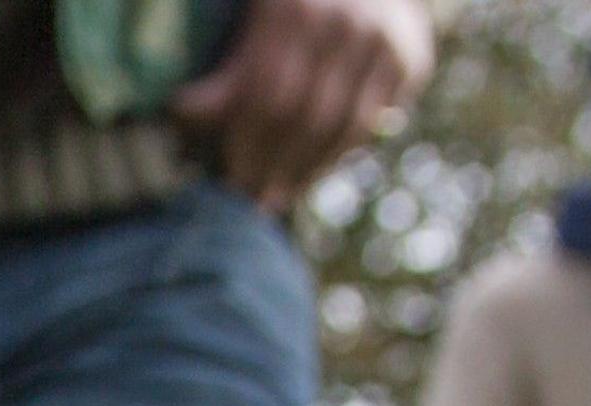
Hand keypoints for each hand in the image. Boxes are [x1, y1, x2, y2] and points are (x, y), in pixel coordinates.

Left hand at [171, 0, 434, 214]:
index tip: (233, 182)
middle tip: (257, 201)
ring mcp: (383, 40)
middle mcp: (344, 23)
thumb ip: (229, 68)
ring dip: (311, 171)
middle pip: (308, 117)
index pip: (268, 96)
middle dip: (278, 167)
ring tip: (283, 194)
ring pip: (345, 127)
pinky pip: (373, 121)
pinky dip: (343, 152)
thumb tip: (179, 112)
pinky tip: (315, 170)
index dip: (249, 145)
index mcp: (294, 10)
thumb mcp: (256, 21)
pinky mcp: (411, 58)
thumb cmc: (296, 3)